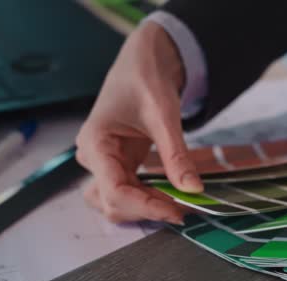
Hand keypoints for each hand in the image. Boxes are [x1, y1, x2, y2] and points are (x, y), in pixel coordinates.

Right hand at [76, 22, 201, 224]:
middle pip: (112, 202)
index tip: (178, 213)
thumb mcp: (164, 115)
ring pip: (116, 203)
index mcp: (95, 142)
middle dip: (146, 210)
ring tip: (177, 204)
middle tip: (184, 210)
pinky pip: (128, 192)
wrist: (145, 60)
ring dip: (144, 209)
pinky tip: (170, 197)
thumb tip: (193, 190)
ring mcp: (103, 162)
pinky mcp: (117, 164)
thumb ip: (176, 156)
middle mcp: (92, 156)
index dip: (146, 207)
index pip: (114, 190)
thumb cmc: (146, 77)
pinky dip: (148, 199)